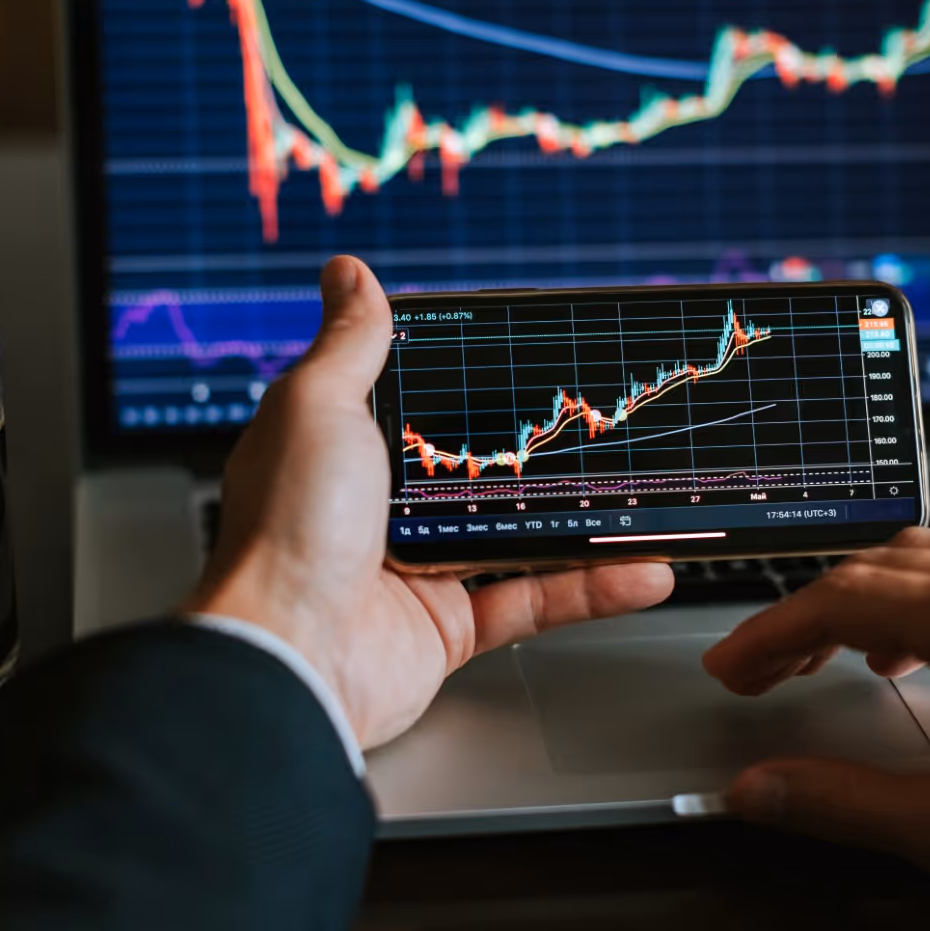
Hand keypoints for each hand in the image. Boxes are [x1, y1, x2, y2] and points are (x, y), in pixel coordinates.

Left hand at [188, 257, 672, 749]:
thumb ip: (350, 343)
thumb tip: (348, 274)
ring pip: (515, 532)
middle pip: (473, 465)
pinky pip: (533, 599)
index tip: (530, 355)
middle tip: (605, 416)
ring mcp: (416, 568)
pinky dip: (590, 586)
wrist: (290, 657)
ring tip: (638, 486)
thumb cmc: (288, 529)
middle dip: (537, 444)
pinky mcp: (449, 627)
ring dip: (581, 515)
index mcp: (341, 450)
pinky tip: (641, 567)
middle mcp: (376, 509)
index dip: (467, 377)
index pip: (414, 401)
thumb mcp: (318, 405)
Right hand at [704, 527, 929, 907]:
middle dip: (802, 616)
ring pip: (918, 561)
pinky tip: (902, 652)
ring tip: (816, 654)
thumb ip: (843, 804)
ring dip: (854, 601)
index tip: (733, 669)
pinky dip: (909, 602)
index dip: (768, 634)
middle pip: (872, 568)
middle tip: (759, 667)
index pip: (839, 600)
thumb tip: (763, 791)